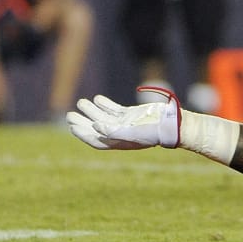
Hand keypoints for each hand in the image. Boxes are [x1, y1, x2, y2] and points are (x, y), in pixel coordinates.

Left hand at [67, 87, 181, 149]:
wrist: (172, 124)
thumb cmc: (154, 132)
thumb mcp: (133, 134)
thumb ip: (114, 131)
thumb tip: (95, 127)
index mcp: (119, 142)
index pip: (96, 140)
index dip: (83, 134)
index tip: (73, 127)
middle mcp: (120, 133)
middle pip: (97, 128)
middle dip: (83, 122)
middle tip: (69, 115)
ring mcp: (126, 123)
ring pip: (104, 117)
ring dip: (92, 110)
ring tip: (81, 102)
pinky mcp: (132, 113)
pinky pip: (115, 109)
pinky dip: (105, 104)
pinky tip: (97, 99)